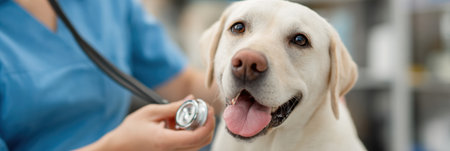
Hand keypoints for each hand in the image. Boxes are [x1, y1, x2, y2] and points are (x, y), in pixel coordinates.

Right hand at [78, 95, 215, 150]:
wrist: (119, 147)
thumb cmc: (130, 131)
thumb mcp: (151, 112)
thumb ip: (174, 107)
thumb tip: (192, 99)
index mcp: (166, 142)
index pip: (198, 136)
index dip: (208, 122)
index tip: (208, 109)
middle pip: (203, 141)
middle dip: (207, 123)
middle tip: (202, 109)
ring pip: (197, 143)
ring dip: (198, 128)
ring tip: (186, 114)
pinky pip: (189, 145)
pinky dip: (189, 133)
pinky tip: (178, 124)